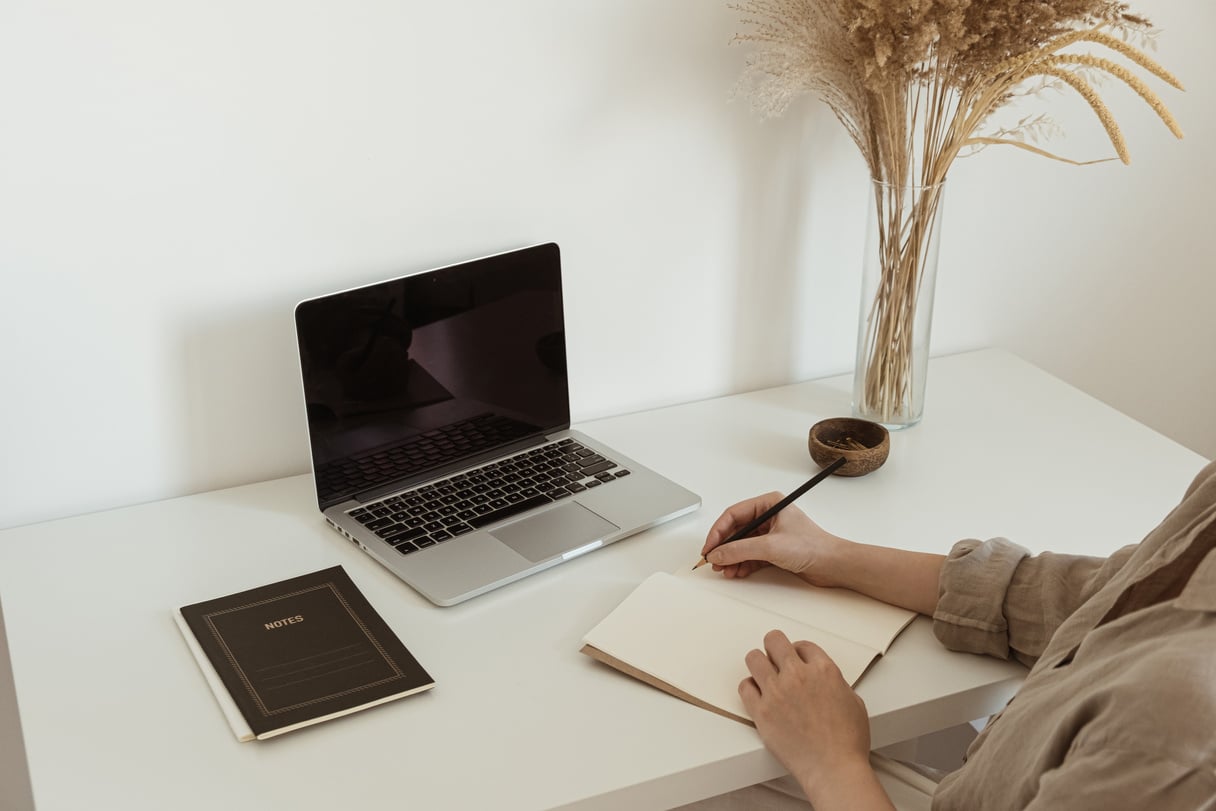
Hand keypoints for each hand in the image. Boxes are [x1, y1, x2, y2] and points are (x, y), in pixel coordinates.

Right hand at [699, 492, 847, 585]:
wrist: (834, 565)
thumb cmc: (813, 546)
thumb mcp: (770, 546)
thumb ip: (740, 550)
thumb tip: (717, 553)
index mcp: (769, 504)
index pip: (734, 514)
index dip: (718, 532)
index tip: (709, 547)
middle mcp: (769, 516)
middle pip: (736, 530)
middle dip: (724, 547)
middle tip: (713, 561)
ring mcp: (771, 534)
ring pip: (742, 545)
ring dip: (732, 558)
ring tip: (725, 570)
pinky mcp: (774, 550)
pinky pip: (751, 555)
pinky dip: (742, 564)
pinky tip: (736, 572)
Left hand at [740, 630, 883, 807]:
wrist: (833, 769)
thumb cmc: (847, 742)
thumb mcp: (853, 702)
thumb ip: (835, 683)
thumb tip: (823, 680)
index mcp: (824, 670)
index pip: (802, 645)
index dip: (799, 652)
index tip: (796, 660)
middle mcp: (798, 676)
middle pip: (774, 640)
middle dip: (775, 648)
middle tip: (776, 659)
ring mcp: (777, 692)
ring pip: (754, 658)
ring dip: (759, 664)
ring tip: (764, 675)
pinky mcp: (761, 711)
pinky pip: (744, 686)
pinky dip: (750, 688)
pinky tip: (758, 695)